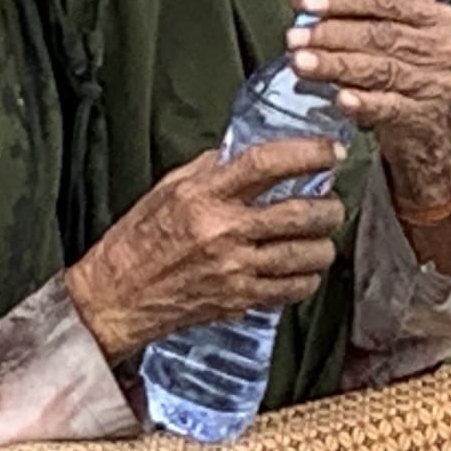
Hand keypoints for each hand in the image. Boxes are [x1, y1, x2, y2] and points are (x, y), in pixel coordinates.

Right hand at [63, 138, 347, 359]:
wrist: (117, 295)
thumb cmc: (138, 240)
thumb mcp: (167, 189)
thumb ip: (210, 169)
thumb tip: (244, 151)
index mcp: (203, 194)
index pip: (266, 164)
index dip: (307, 154)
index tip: (330, 152)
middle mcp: (222, 230)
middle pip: (299, 214)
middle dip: (329, 208)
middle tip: (333, 205)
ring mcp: (233, 268)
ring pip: (304, 255)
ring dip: (324, 245)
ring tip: (322, 239)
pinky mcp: (238, 299)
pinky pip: (291, 289)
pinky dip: (307, 279)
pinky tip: (304, 271)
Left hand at [286, 0, 450, 217]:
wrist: (428, 132)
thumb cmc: (404, 79)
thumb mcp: (382, 41)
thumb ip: (348, 14)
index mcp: (434, 18)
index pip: (385, 1)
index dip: (343, 2)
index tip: (308, 4)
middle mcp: (441, 48)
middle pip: (380, 35)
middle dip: (331, 35)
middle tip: (297, 37)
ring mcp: (436, 83)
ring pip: (379, 69)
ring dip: (335, 65)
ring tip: (303, 63)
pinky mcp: (425, 116)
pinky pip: (388, 107)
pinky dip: (362, 102)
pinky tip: (340, 99)